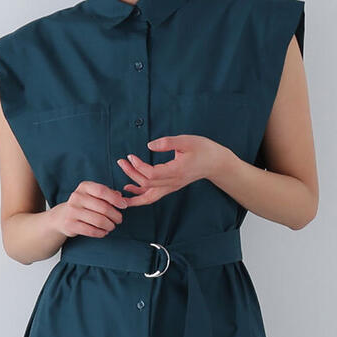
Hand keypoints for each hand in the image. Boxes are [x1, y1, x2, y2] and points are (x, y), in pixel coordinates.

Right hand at [47, 180, 131, 238]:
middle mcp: (76, 197)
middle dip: (115, 215)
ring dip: (109, 225)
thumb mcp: (94, 196)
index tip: (124, 206)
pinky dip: (101, 233)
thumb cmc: (84, 205)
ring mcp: (72, 211)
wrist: (62, 217)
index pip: (102, 191)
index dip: (115, 199)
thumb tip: (121, 197)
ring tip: (111, 226)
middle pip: (103, 207)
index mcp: (84, 187)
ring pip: (99, 220)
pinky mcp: (70, 224)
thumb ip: (108, 195)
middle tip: (119, 220)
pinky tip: (104, 232)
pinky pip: (91, 231)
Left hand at [117, 135, 231, 205]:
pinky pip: (153, 195)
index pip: (152, 174)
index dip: (138, 167)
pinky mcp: (171, 187)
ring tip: (120, 182)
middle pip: (147, 184)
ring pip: (148, 196)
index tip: (131, 156)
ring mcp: (172, 187)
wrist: (215, 163)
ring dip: (133, 189)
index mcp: (176, 171)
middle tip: (121, 161)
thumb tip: (149, 145)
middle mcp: (173, 183)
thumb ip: (167, 142)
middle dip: (131, 173)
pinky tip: (130, 189)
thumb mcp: (186, 141)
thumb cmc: (203, 150)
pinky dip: (140, 194)